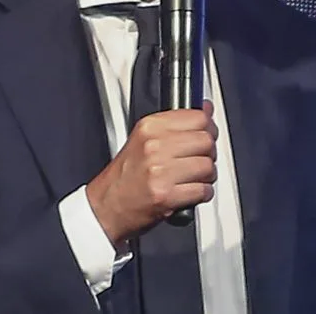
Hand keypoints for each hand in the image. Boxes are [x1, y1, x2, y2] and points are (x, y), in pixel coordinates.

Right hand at [86, 100, 217, 244]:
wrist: (105, 207)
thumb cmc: (125, 176)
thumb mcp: (144, 138)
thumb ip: (176, 124)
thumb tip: (206, 109)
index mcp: (150, 127)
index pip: (198, 117)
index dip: (209, 127)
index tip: (209, 133)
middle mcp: (154, 146)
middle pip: (206, 141)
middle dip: (209, 153)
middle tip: (202, 159)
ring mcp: (160, 171)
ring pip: (207, 166)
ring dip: (207, 175)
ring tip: (195, 178)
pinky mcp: (165, 196)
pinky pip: (202, 190)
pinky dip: (203, 193)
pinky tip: (192, 192)